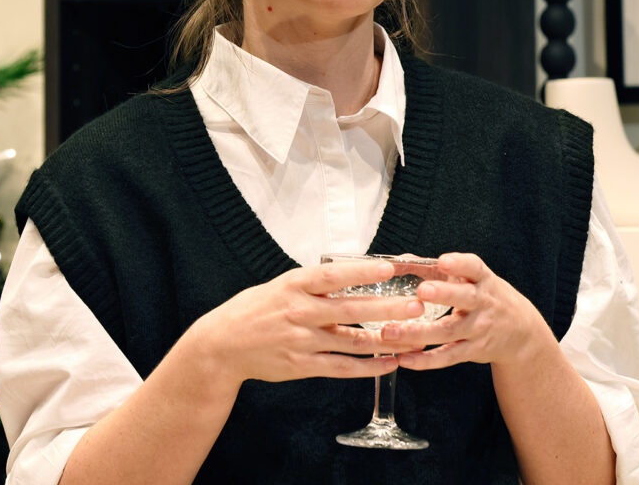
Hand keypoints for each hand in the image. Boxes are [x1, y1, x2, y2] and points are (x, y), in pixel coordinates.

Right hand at [184, 259, 425, 387]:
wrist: (222, 346)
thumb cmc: (254, 310)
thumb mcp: (279, 285)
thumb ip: (313, 284)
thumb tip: (352, 274)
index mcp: (293, 286)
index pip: (332, 277)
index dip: (361, 273)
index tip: (388, 270)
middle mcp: (298, 312)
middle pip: (350, 310)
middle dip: (388, 309)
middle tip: (417, 305)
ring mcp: (301, 342)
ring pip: (353, 341)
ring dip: (387, 340)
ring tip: (415, 336)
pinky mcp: (302, 366)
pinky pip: (342, 367)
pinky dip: (369, 367)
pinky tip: (390, 362)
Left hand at [383, 252, 554, 370]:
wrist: (521, 332)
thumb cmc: (487, 298)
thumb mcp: (476, 279)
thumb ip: (441, 270)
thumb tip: (401, 260)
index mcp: (484, 280)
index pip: (474, 268)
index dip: (459, 264)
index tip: (443, 261)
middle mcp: (484, 303)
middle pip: (464, 298)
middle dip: (444, 294)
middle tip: (422, 290)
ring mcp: (479, 329)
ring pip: (448, 332)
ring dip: (418, 333)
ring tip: (392, 331)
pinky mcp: (472, 351)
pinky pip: (447, 356)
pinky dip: (425, 360)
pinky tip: (405, 359)